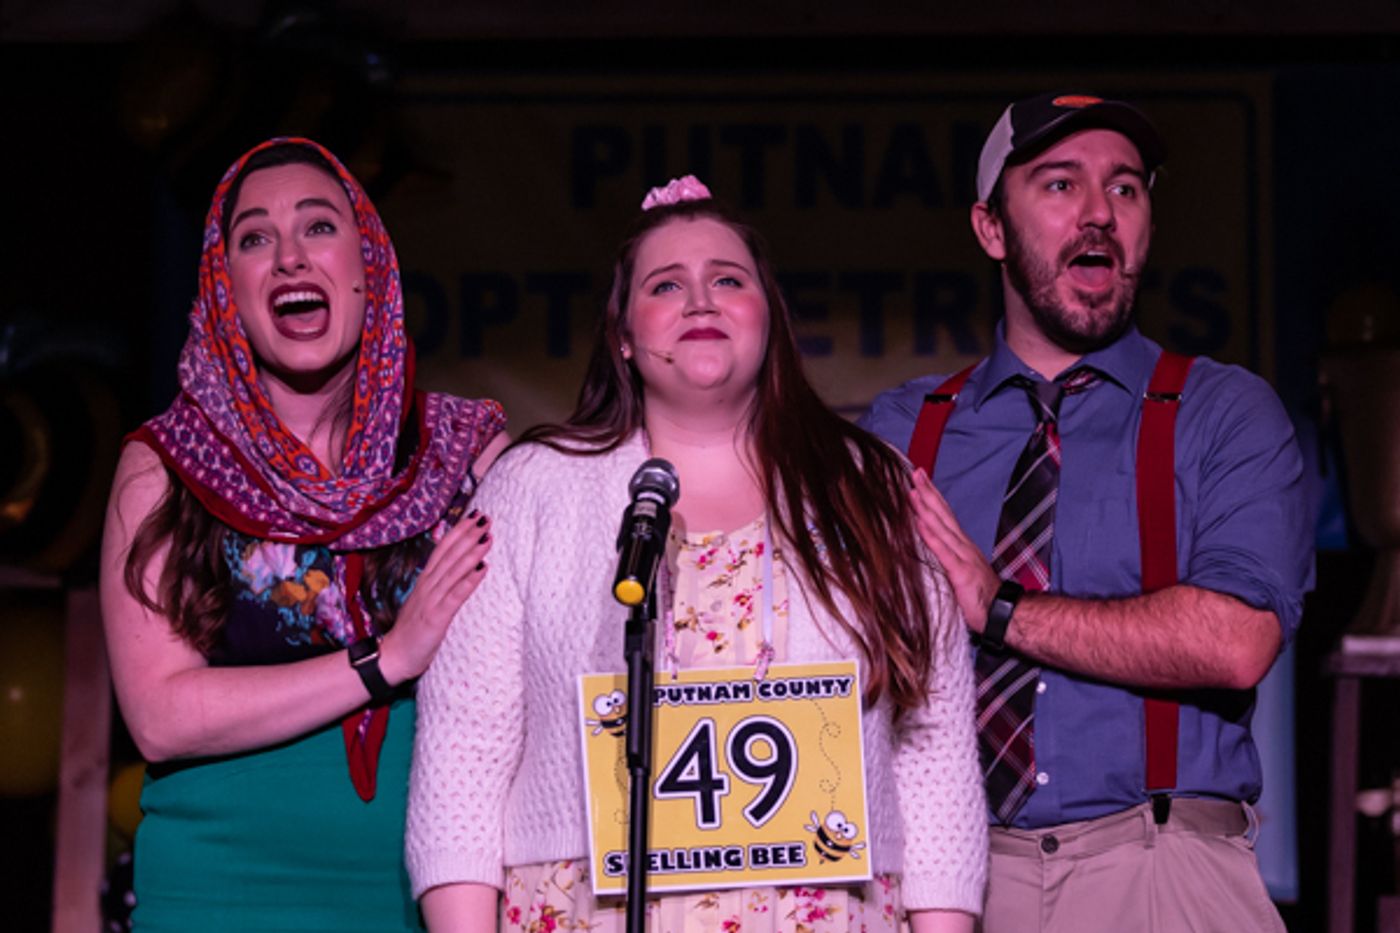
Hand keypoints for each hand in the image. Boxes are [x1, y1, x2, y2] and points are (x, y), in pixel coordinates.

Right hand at [379, 511, 492, 684]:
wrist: (393, 657)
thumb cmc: (412, 631)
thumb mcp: (425, 602)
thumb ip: (438, 584)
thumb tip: (456, 568)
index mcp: (425, 581)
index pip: (443, 550)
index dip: (458, 532)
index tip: (474, 516)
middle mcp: (428, 586)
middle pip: (449, 555)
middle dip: (468, 535)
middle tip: (485, 518)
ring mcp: (431, 600)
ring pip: (453, 571)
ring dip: (471, 553)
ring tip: (488, 537)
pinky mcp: (436, 617)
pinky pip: (455, 596)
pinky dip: (469, 581)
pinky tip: (482, 569)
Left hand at [910, 468, 999, 632]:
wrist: (1005, 614)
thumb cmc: (981, 596)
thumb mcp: (960, 572)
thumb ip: (947, 558)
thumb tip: (929, 548)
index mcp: (961, 546)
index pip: (945, 515)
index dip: (933, 496)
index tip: (920, 479)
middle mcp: (963, 546)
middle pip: (943, 514)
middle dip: (928, 492)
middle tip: (914, 472)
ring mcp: (963, 557)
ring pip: (942, 527)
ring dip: (926, 508)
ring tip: (913, 491)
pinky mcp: (961, 572)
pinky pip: (944, 551)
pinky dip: (931, 535)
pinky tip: (920, 523)